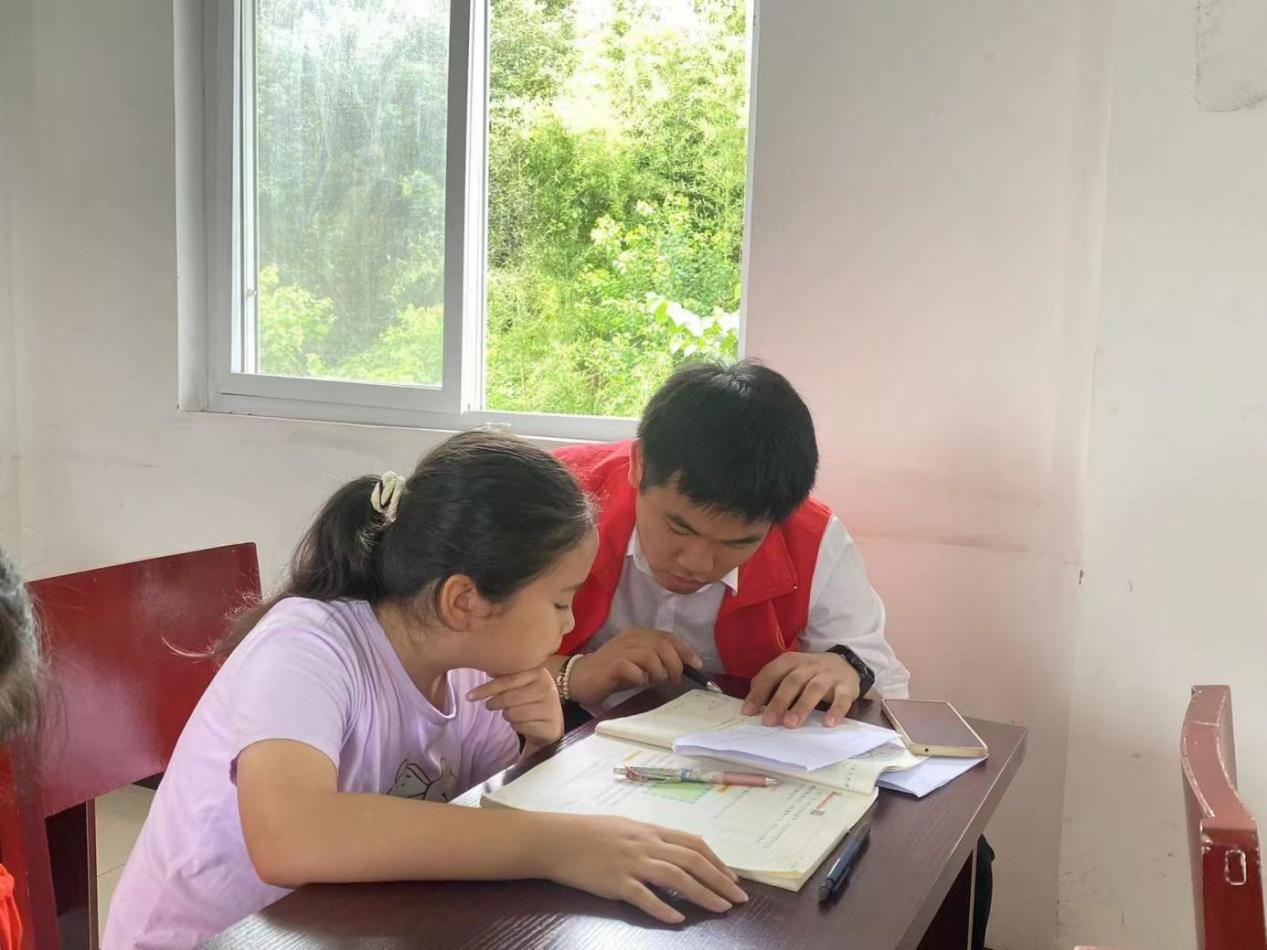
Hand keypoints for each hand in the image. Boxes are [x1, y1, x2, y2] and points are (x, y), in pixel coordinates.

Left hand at [467, 668, 563, 747]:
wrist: (550, 725)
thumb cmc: (531, 701)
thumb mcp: (522, 685)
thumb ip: (507, 676)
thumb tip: (488, 668)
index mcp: (539, 673)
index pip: (509, 679)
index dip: (488, 688)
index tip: (470, 696)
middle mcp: (547, 688)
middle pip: (509, 697)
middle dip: (494, 703)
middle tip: (489, 705)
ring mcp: (550, 707)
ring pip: (513, 713)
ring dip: (508, 715)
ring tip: (513, 713)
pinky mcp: (549, 725)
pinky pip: (521, 726)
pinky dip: (517, 726)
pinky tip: (524, 723)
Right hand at [546, 814, 747, 922]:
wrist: (555, 839)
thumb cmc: (589, 832)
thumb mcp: (625, 827)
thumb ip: (651, 838)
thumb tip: (677, 849)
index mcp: (650, 830)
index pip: (693, 843)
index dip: (717, 861)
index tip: (732, 879)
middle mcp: (646, 844)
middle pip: (692, 860)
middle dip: (720, 880)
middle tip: (739, 899)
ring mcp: (631, 862)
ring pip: (676, 877)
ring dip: (703, 894)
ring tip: (721, 909)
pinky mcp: (615, 882)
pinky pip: (644, 896)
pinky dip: (663, 908)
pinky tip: (678, 919)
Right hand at [566, 628, 701, 706]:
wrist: (579, 678)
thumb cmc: (612, 673)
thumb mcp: (638, 663)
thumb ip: (657, 660)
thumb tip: (683, 668)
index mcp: (638, 634)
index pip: (667, 636)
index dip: (685, 650)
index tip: (696, 665)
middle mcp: (630, 638)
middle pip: (662, 644)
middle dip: (675, 663)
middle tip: (675, 680)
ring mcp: (619, 651)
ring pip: (650, 655)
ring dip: (660, 671)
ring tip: (657, 682)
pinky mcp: (611, 666)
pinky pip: (632, 669)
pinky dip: (641, 678)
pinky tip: (640, 683)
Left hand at [741, 651, 861, 727]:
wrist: (845, 663)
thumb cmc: (810, 672)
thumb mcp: (790, 671)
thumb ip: (772, 682)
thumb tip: (752, 702)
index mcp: (791, 661)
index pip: (771, 674)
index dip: (759, 693)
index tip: (748, 712)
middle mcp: (809, 666)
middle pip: (792, 682)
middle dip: (779, 702)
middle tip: (769, 721)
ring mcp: (828, 676)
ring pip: (814, 689)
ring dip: (802, 707)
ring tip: (791, 724)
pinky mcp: (846, 687)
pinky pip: (842, 699)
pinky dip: (836, 711)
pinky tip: (828, 723)